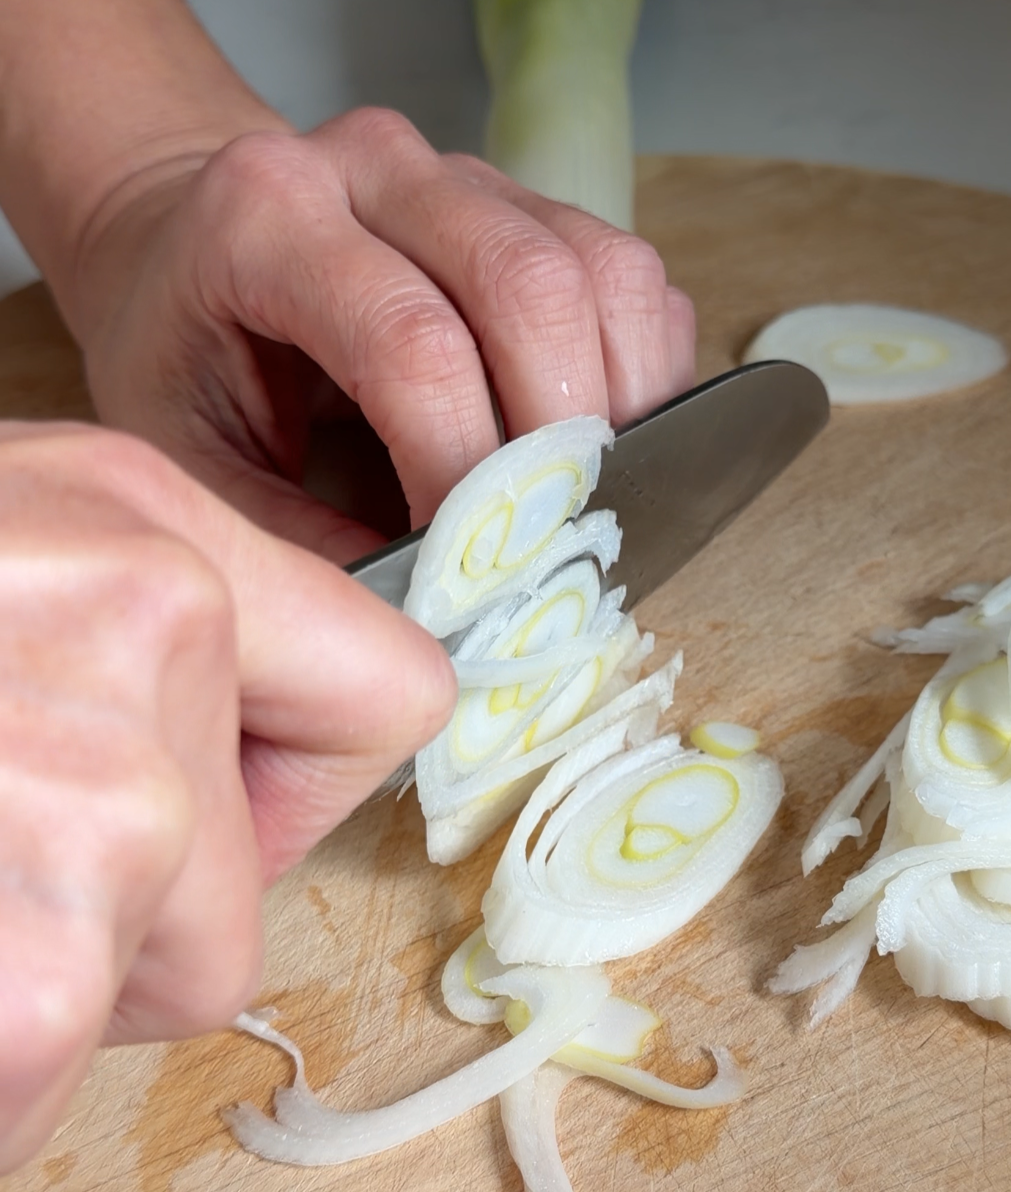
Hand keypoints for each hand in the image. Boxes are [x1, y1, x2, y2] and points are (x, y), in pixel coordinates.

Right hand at [0, 421, 454, 1173]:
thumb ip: (131, 630)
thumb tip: (217, 748)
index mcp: (152, 527)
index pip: (389, 689)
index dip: (299, 779)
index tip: (221, 804)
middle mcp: (153, 626)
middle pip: (248, 866)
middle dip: (137, 907)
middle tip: (4, 853)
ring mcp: (107, 797)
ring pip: (165, 974)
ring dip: (45, 976)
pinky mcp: (40, 968)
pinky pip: (48, 1066)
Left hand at [62, 111, 696, 562]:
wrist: (189, 240)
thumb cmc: (182, 348)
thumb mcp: (188, 455)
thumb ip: (297, 539)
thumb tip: (429, 619)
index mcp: (269, 216)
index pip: (412, 344)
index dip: (464, 469)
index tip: (472, 562)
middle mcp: (380, 166)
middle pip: (532, 286)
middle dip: (565, 437)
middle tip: (552, 536)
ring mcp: (470, 174)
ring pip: (606, 271)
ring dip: (625, 401)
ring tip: (595, 494)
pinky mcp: (533, 200)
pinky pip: (633, 276)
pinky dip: (646, 368)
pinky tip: (610, 436)